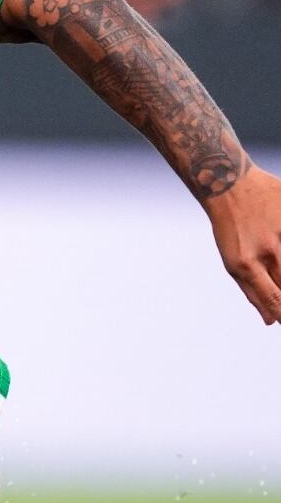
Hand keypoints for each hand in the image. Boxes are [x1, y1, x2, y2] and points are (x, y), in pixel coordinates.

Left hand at [205, 166, 280, 324]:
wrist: (227, 181)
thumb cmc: (231, 227)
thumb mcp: (232, 260)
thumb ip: (252, 291)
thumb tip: (270, 321)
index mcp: (245, 264)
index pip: (275, 302)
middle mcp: (266, 250)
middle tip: (273, 275)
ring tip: (273, 259)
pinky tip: (280, 250)